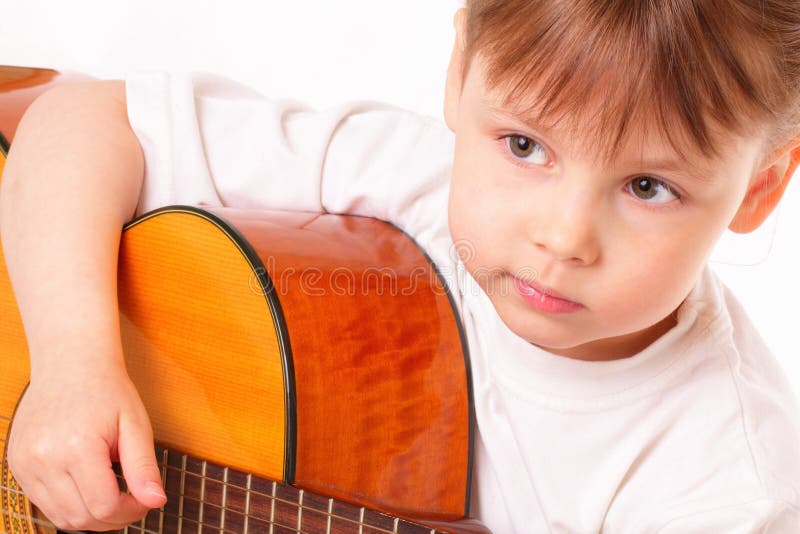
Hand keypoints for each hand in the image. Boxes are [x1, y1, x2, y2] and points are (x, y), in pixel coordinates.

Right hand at [7, 358, 166, 530]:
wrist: (71, 364)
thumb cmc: (107, 391)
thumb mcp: (135, 425)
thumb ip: (143, 467)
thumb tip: (156, 502)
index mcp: (77, 447)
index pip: (104, 506)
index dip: (131, 512)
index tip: (146, 501)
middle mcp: (43, 459)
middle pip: (81, 518)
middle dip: (113, 518)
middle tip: (133, 501)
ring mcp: (25, 464)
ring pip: (60, 517)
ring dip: (90, 516)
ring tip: (113, 494)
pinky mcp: (17, 464)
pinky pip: (43, 502)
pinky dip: (69, 505)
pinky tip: (88, 487)